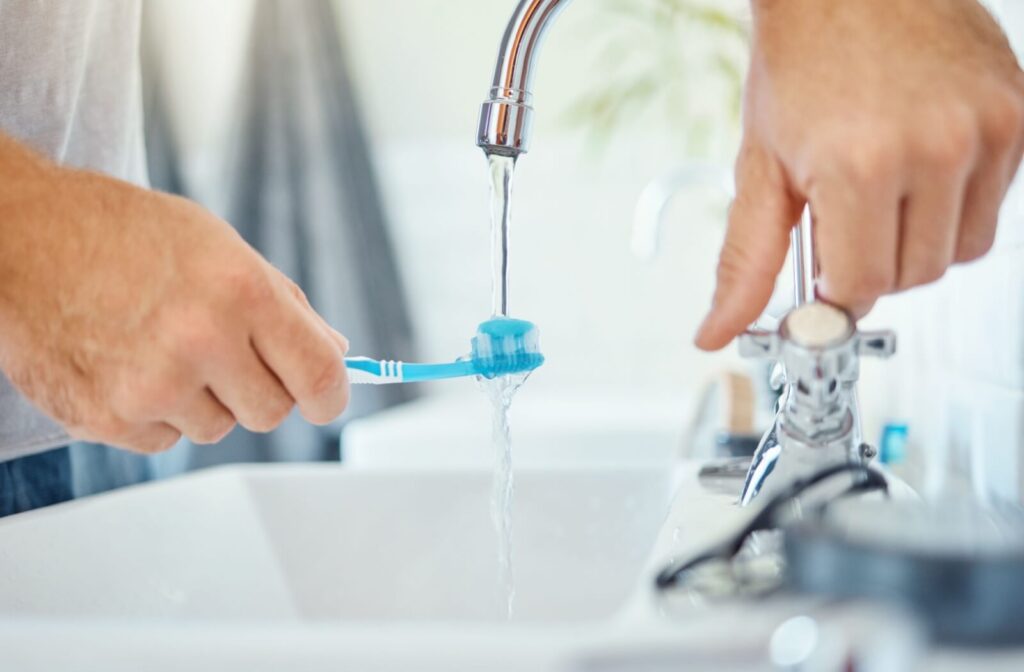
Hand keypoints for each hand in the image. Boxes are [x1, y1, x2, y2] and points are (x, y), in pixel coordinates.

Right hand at [0, 135, 350, 452]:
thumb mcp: (220, 247)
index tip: (326, 399)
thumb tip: (334, 352)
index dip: (330, 395)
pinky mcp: (107, 418)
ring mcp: (151, 386)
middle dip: (260, 388)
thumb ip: (285, 304)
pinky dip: (156, 413)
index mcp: (241, 291)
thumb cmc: (120, 233)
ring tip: (162, 347)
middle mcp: (200, 341)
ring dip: (203, 399)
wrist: (20, 237)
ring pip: (218, 428)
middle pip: (272, 412)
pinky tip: (129, 365)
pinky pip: (165, 440)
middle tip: (224, 353)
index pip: (319, 375)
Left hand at [696, 0, 1023, 349]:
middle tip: (846, 213)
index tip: (825, 268)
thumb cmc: (801, 61)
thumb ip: (746, 261)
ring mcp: (988, 128)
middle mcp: (935, 148)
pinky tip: (920, 161)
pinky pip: (994, 204)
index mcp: (860, 165)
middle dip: (874, 261)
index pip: (862, 286)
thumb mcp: (759, 167)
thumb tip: (714, 331)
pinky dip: (955, 201)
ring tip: (883, 186)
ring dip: (919, 239)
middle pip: (915, 276)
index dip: (837, 285)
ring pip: (961, 250)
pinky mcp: (1021, 113)